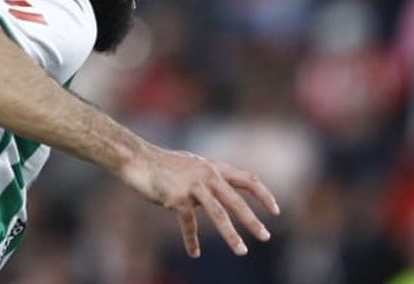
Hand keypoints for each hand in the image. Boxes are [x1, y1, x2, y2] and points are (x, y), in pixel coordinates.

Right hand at [116, 146, 279, 257]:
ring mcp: (193, 186)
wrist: (138, 159)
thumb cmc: (164, 165)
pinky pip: (188, 223)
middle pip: (237, 200)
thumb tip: (221, 192)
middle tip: (266, 237)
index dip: (264, 195)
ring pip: (219, 214)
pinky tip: (194, 253)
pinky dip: (191, 240)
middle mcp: (208, 175)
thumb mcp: (193, 166)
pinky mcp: (177, 198)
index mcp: (215, 168)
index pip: (248, 180)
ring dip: (231, 235)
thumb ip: (210, 178)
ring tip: (242, 251)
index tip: (276, 211)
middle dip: (253, 221)